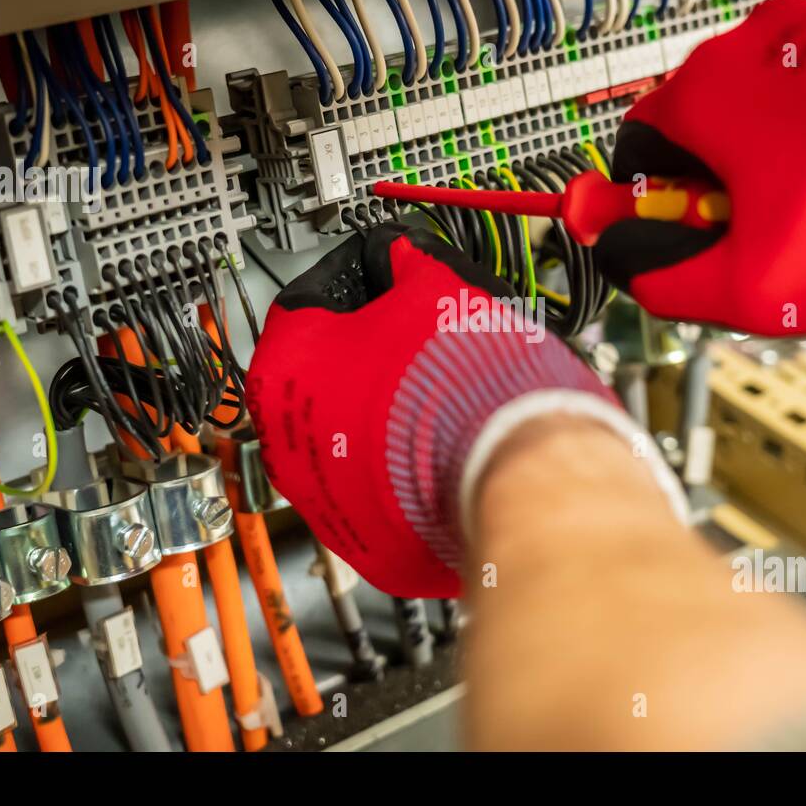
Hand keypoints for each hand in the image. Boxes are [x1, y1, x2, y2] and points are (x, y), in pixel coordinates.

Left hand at [246, 224, 673, 596]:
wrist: (518, 470)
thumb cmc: (470, 385)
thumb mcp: (437, 287)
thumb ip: (405, 265)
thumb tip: (405, 259)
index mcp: (286, 372)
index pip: (308, 304)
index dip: (355, 285)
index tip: (382, 282)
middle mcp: (289, 448)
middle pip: (325, 382)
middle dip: (369, 359)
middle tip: (418, 342)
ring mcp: (330, 505)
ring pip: (353, 445)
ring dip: (387, 420)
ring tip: (443, 399)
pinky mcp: (375, 547)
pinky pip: (385, 497)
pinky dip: (409, 473)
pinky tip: (447, 448)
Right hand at [593, 0, 805, 334]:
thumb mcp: (753, 291)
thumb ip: (668, 284)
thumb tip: (636, 274)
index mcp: (710, 94)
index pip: (638, 145)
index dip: (653, 204)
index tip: (678, 236)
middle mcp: (763, 43)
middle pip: (712, 123)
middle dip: (728, 185)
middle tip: (768, 241)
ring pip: (782, 106)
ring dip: (790, 159)